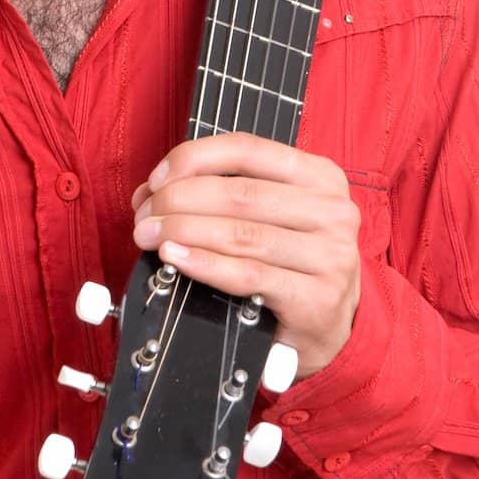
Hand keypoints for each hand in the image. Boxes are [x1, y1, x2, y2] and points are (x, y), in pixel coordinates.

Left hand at [130, 133, 360, 379]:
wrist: (329, 328)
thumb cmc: (291, 263)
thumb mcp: (272, 215)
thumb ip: (224, 193)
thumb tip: (154, 192)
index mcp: (321, 176)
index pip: (248, 150)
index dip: (194, 159)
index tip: (156, 179)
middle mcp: (332, 211)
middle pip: (240, 193)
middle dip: (179, 201)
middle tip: (145, 217)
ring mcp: (330, 255)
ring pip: (241, 233)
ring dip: (185, 232)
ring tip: (151, 237)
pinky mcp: (316, 297)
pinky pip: (249, 274)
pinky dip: (206, 264)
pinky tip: (178, 259)